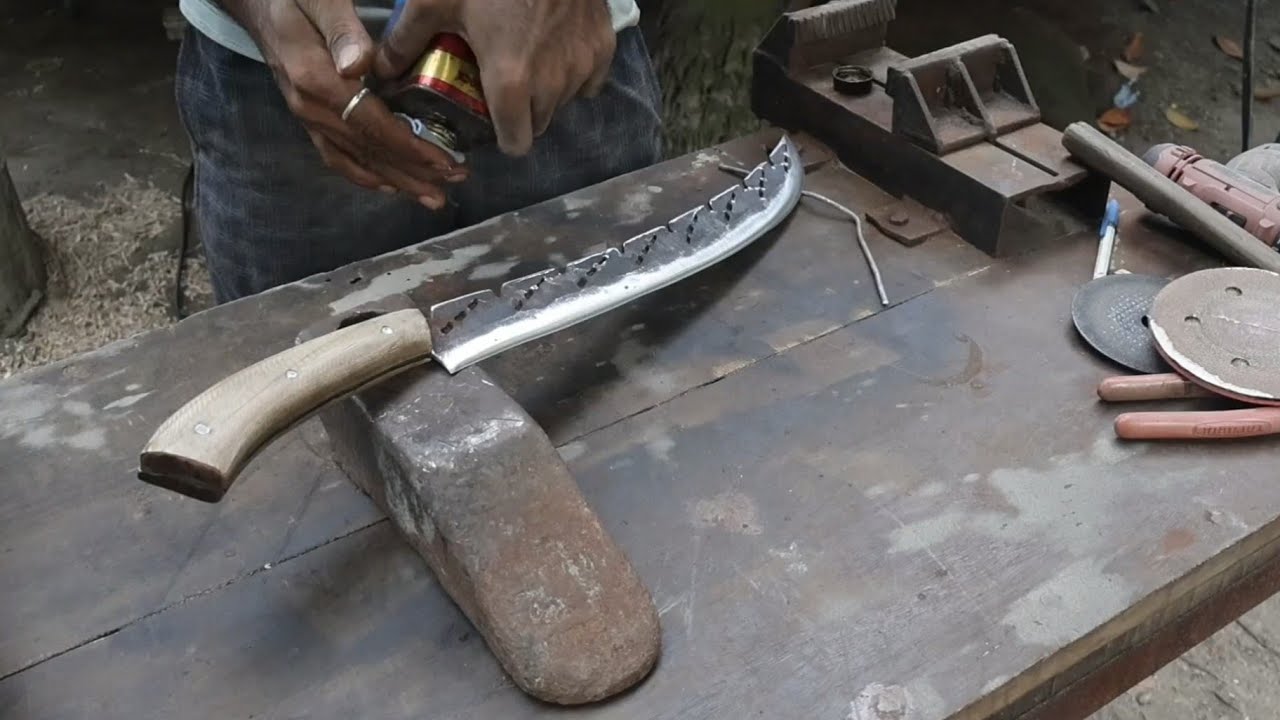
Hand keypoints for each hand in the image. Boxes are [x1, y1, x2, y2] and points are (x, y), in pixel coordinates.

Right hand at [223, 0, 467, 206]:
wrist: (258, 4)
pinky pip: (336, 156)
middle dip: (413, 172)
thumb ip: (341, 31)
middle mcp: (309, 107)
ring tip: (432, 197)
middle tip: (454, 184)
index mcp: (316, 80)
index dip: (410, 148)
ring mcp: (306, 117)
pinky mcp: (307, 119)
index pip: (371, 125)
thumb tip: (360, 66)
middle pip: (368, 150)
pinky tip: (390, 186)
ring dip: (396, 181)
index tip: (444, 163)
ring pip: (355, 160)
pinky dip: (365, 175)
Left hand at [375, 0, 615, 155]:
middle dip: (521, 114)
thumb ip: (407, 40)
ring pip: (563, 102)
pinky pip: (589, 80)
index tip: (489, 120)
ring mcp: (583, 65)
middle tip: (501, 82)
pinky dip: (573, 72)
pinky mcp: (604, 48)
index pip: (515, 145)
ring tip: (527, 58)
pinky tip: (555, 47)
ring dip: (546, 92)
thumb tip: (381, 70)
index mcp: (511, 82)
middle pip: (538, 125)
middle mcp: (553, 85)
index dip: (500, 138)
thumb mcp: (436, 1)